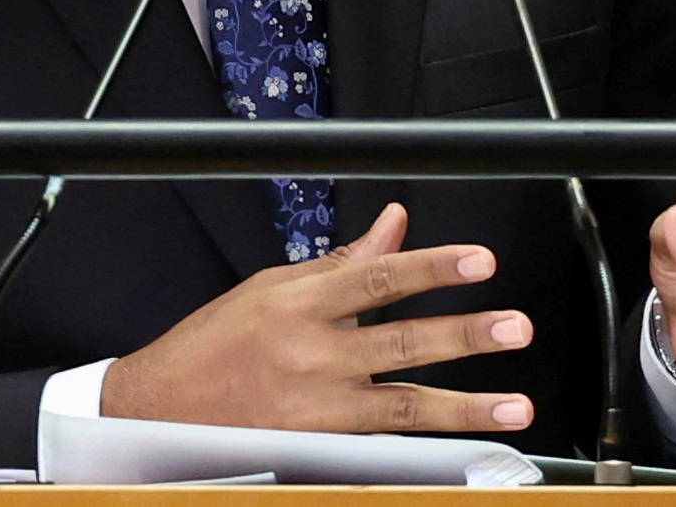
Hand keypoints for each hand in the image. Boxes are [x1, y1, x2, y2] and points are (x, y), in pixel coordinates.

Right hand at [101, 202, 536, 433]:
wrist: (160, 410)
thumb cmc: (214, 345)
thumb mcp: (271, 286)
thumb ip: (341, 261)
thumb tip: (394, 226)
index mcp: (300, 302)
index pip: (379, 276)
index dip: (433, 267)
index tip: (480, 261)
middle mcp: (312, 354)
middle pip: (401, 342)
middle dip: (464, 334)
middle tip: (514, 327)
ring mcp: (318, 408)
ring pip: (405, 407)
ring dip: (466, 407)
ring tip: (515, 407)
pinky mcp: (318, 448)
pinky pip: (382, 445)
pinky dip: (425, 446)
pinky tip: (462, 450)